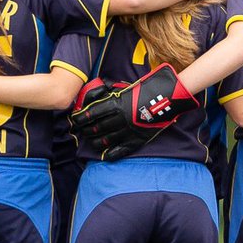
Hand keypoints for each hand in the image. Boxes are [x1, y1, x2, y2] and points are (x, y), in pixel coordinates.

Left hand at [70, 64, 198, 160]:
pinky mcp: (136, 140)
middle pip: (96, 128)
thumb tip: (96, 91)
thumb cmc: (145, 90)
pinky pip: (120, 150)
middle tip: (81, 131)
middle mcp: (119, 119)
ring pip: (106, 140)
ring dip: (96, 141)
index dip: (81, 118)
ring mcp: (127, 131)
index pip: (91, 114)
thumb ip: (110, 90)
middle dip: (86, 130)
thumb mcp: (125, 87)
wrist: (166, 99)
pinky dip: (110, 154)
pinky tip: (104, 155)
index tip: (75, 120)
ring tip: (92, 141)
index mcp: (115, 105)